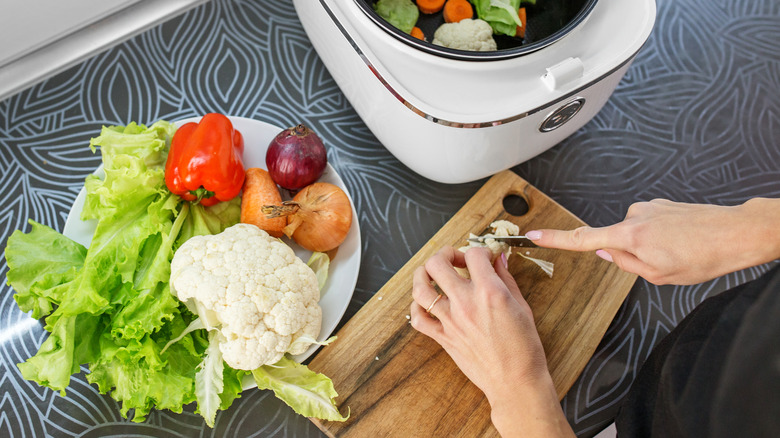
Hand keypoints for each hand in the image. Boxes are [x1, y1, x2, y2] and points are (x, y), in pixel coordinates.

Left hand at [410, 246, 573, 436]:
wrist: (516, 382)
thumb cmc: (524, 348)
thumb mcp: (522, 306)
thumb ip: (505, 279)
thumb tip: (498, 259)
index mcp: (490, 292)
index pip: (474, 254)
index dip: (480, 251)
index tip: (484, 257)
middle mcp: (466, 303)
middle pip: (438, 263)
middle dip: (446, 254)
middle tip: (457, 260)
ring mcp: (451, 321)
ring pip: (421, 288)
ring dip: (423, 274)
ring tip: (433, 274)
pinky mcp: (443, 338)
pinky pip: (417, 318)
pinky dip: (417, 307)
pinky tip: (427, 303)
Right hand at [526, 198, 779, 284]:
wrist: (737, 233)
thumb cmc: (703, 257)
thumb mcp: (659, 275)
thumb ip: (626, 264)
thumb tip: (607, 252)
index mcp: (629, 237)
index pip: (582, 239)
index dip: (555, 239)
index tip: (533, 235)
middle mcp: (635, 216)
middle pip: (615, 241)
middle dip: (632, 256)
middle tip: (664, 264)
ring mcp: (649, 207)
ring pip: (635, 235)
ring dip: (650, 247)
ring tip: (680, 253)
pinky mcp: (662, 204)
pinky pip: (650, 225)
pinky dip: (662, 237)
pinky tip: (684, 242)